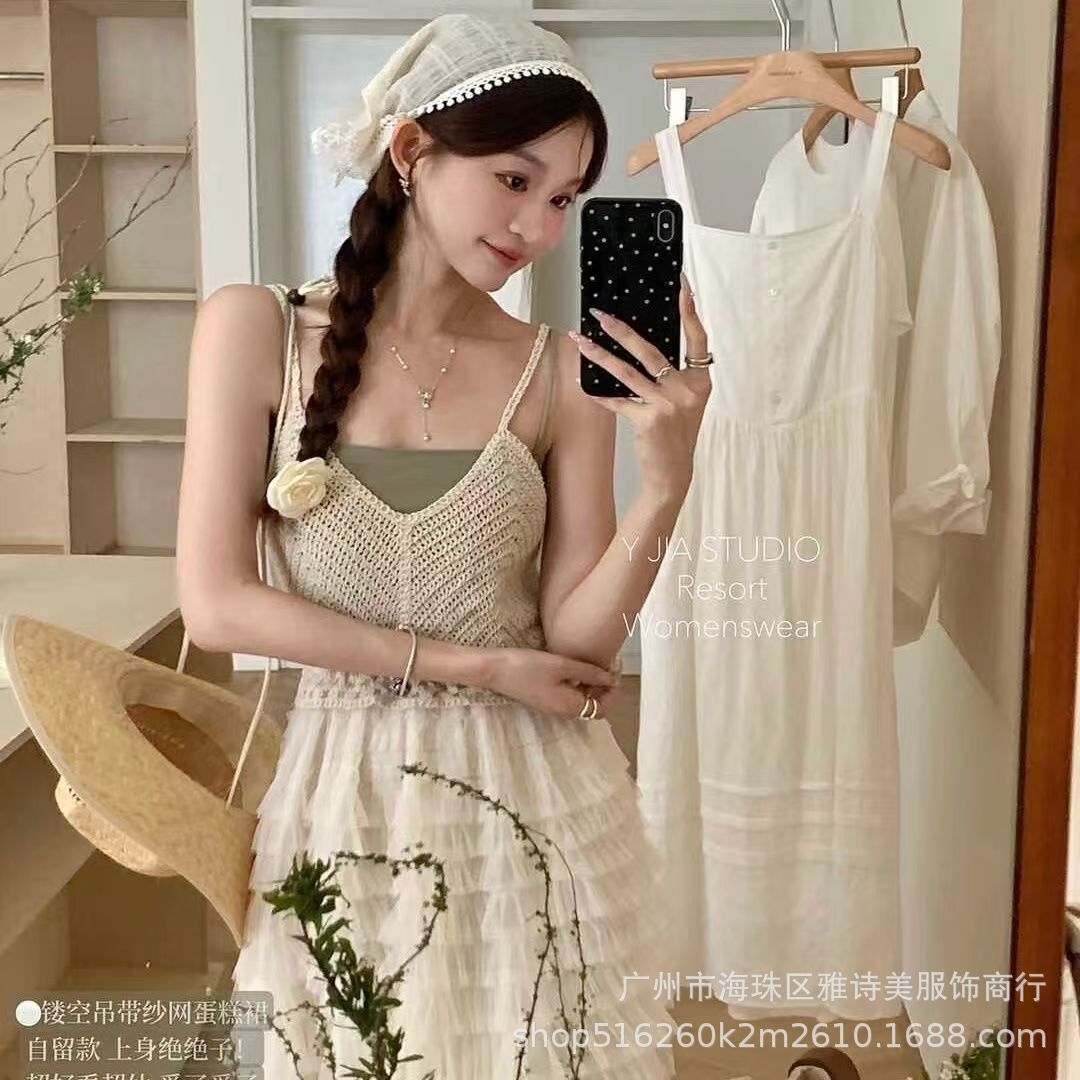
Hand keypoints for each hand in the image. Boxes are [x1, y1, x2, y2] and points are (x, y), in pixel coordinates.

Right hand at [482, 647, 621, 720]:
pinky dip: (577, 682)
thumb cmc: (527, 667)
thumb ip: (589, 672)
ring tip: (593, 661)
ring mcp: (552, 704)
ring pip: (580, 698)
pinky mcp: (543, 696)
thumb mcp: (562, 666)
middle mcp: (562, 710)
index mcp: (570, 707)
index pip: (602, 708)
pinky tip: (574, 665)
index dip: (612, 692)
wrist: (493, 669)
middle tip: (607, 662)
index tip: (614, 670)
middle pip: (592, 705)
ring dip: (590, 683)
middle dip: (603, 687)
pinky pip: (568, 693)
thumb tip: (610, 679)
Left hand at [570, 272, 711, 502]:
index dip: (690, 310)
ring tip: (580, 340)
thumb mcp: (685, 401)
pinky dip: (600, 395)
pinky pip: (618, 401)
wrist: (673, 473)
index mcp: (701, 381)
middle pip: (650, 350)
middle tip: (600, 314)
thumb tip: (640, 345)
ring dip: (599, 355)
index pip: (697, 338)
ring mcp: (668, 404)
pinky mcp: (648, 420)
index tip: (683, 285)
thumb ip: (673, 376)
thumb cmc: (676, 434)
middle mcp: (687, 389)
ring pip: (626, 372)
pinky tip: (584, 384)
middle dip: (621, 330)